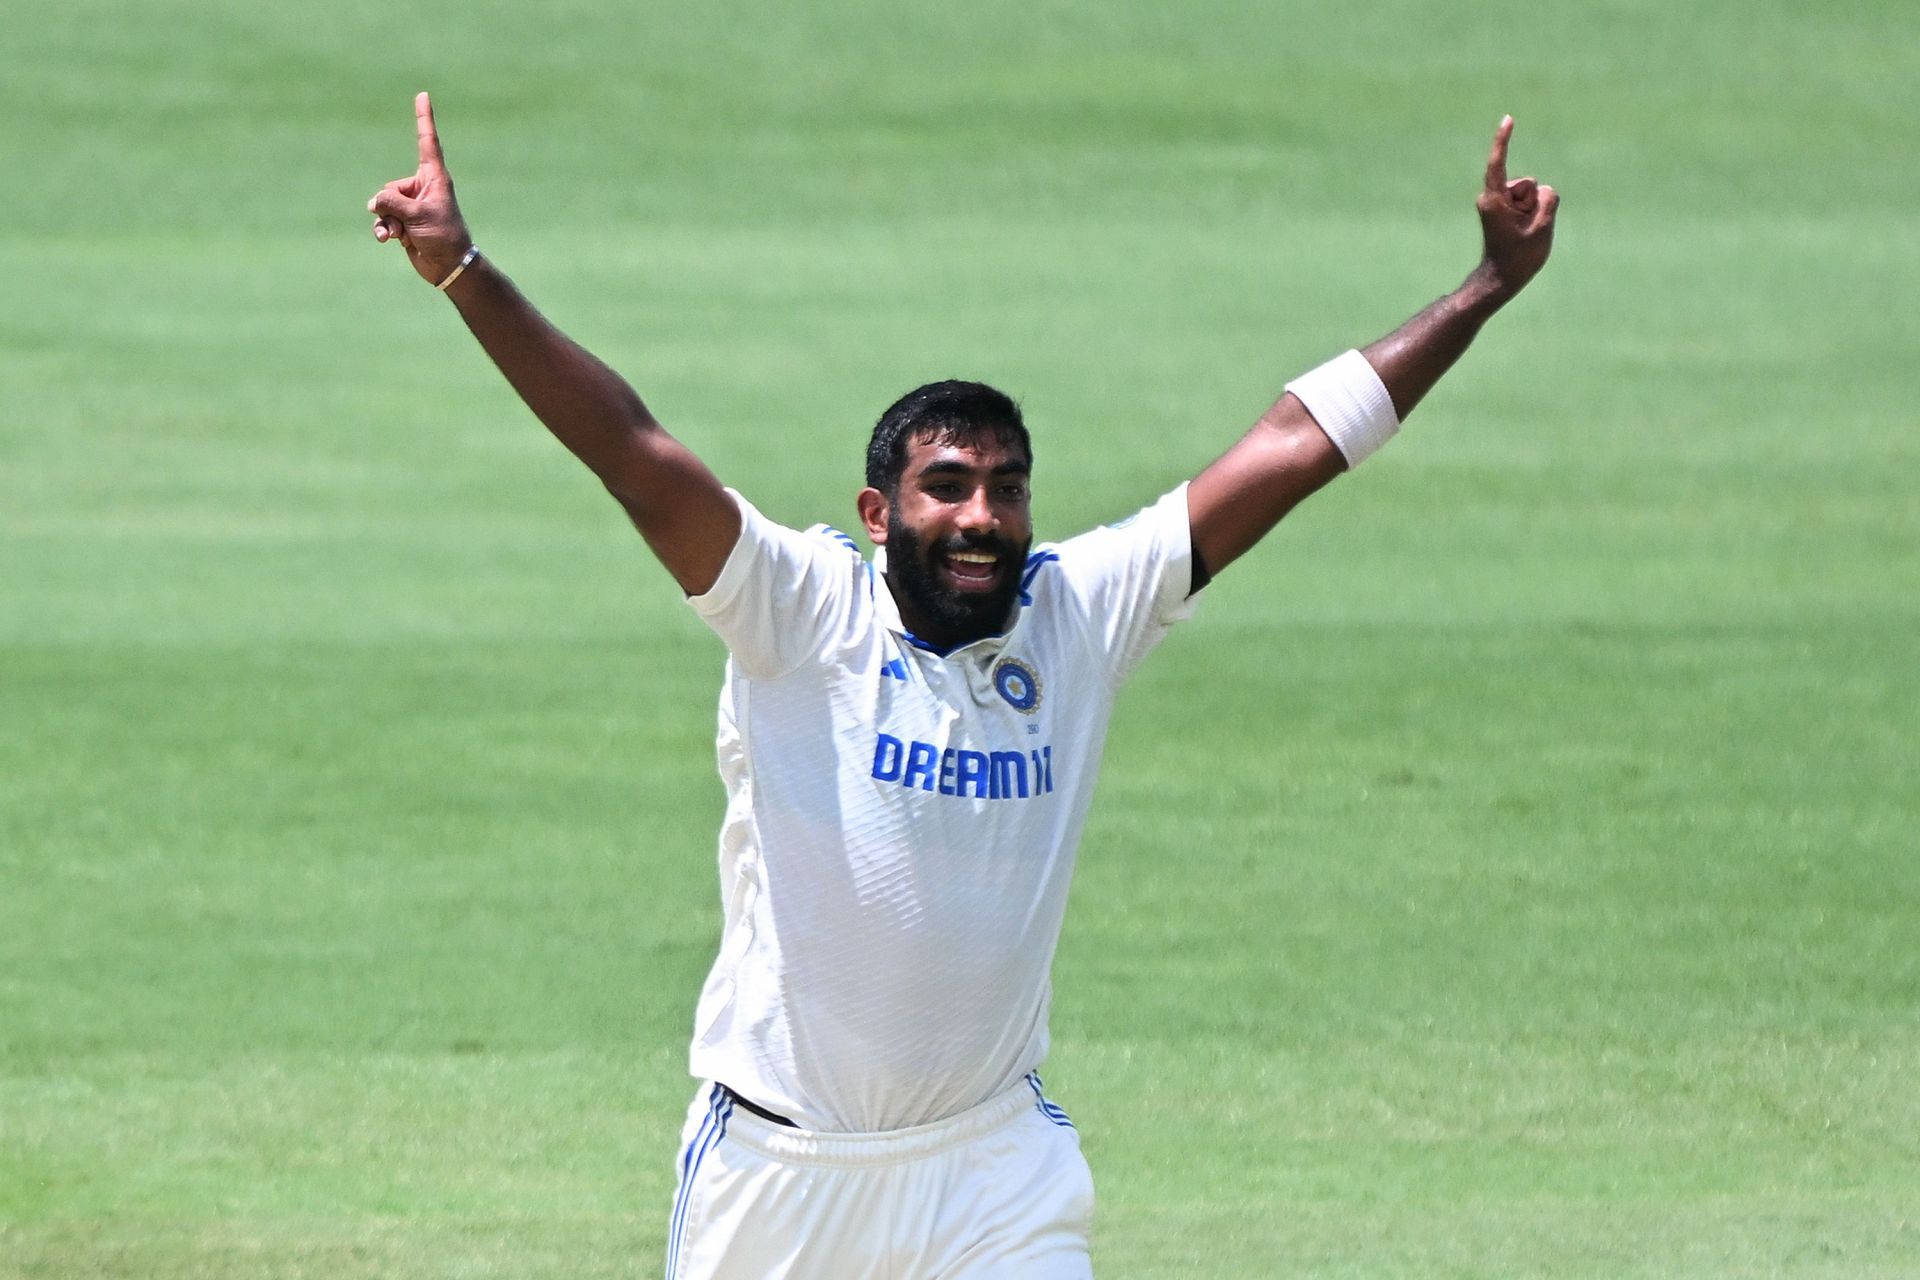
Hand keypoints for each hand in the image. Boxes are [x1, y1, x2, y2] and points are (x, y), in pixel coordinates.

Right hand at [368, 92, 472, 285]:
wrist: (448, 266)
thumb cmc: (444, 236)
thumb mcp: (417, 215)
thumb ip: (391, 203)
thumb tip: (374, 204)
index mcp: (434, 177)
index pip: (427, 142)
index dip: (424, 118)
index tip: (423, 95)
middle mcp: (422, 187)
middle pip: (390, 188)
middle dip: (390, 206)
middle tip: (408, 222)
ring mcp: (411, 205)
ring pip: (383, 204)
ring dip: (386, 221)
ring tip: (399, 234)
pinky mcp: (404, 222)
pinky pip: (383, 219)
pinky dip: (383, 229)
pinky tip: (388, 240)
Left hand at [1475, 115, 1558, 297]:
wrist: (1502, 279)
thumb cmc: (1518, 258)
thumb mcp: (1542, 227)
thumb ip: (1548, 200)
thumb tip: (1543, 191)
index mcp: (1493, 200)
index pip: (1498, 163)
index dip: (1503, 140)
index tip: (1508, 119)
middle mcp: (1492, 198)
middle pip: (1527, 183)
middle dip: (1534, 201)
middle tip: (1524, 229)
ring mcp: (1498, 203)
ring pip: (1530, 192)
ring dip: (1533, 209)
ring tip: (1523, 232)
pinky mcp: (1504, 209)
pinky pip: (1529, 201)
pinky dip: (1532, 213)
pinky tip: (1524, 231)